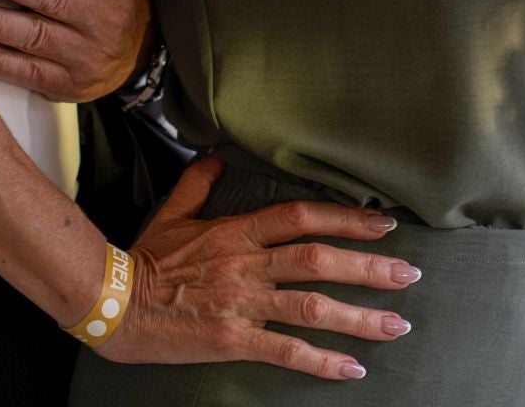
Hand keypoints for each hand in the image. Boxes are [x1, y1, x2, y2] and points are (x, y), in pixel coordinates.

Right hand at [106, 156, 419, 378]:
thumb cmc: (145, 259)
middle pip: (319, 260)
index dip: (345, 217)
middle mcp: (248, 265)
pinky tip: (353, 367)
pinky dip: (322, 361)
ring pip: (312, 307)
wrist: (115, 303)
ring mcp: (244, 304)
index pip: (301, 217)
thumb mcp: (174, 212)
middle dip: (369, 266)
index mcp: (237, 231)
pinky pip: (287, 351)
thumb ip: (200, 183)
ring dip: (359, 316)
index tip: (381, 222)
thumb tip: (218, 156)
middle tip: (409, 273)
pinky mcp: (235, 340)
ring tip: (397, 324)